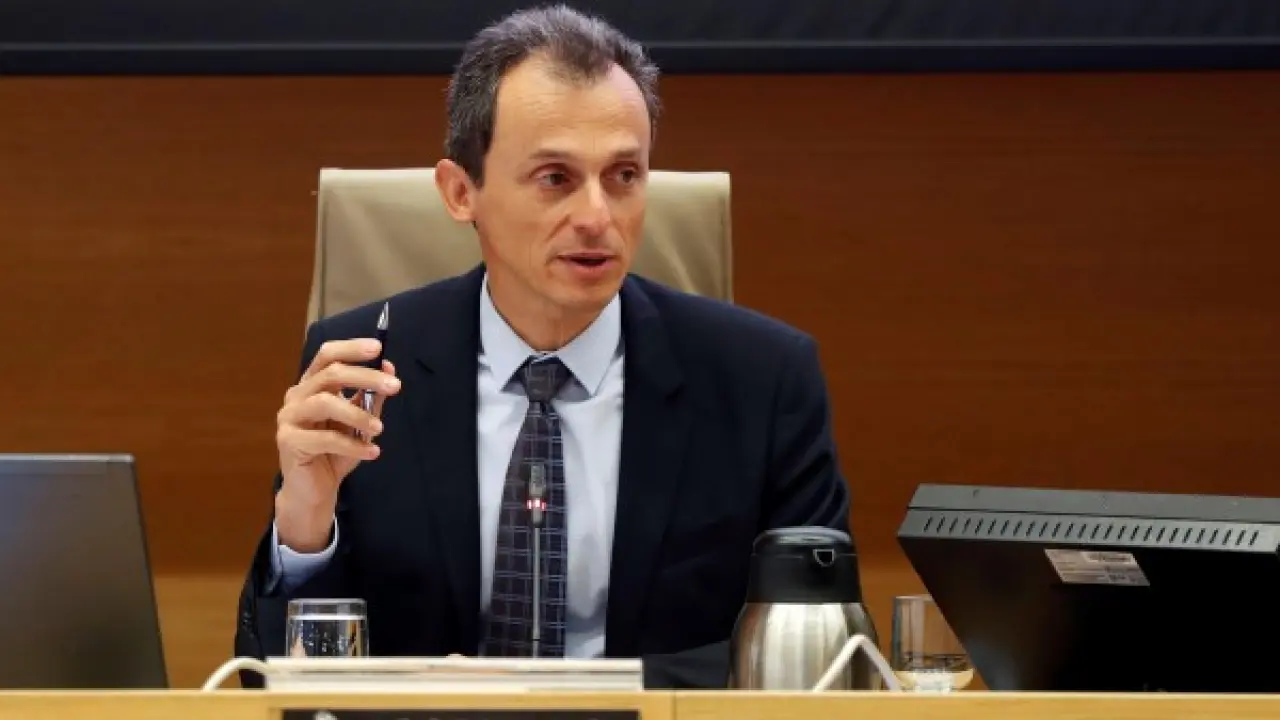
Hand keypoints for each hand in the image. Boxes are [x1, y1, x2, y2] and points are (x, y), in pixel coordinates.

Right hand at [274, 338, 400, 550]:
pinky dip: (352, 445)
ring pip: (324, 402)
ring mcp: (289, 418)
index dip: (351, 348)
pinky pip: (323, 439)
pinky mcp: (288, 441)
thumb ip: (370, 396)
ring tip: (380, 428)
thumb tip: (388, 366)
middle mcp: (297, 396)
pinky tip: (372, 452)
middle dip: (365, 377)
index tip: (378, 347)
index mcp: (312, 385)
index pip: (327, 355)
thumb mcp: (359, 422)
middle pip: (330, 374)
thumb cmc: (335, 453)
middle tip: (394, 386)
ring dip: (357, 414)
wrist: (314, 490)